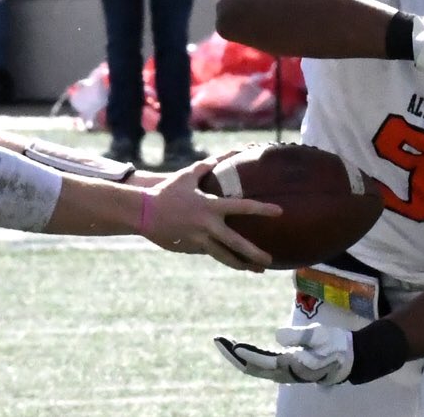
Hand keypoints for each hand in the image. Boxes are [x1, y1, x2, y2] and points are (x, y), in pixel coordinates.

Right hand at [143, 159, 281, 271]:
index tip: (280, 212)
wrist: (143, 211)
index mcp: (210, 206)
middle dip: (255, 254)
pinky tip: (235, 263)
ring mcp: (198, 240)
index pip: (242, 207)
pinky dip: (223, 257)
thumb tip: (227, 153)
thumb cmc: (167, 191)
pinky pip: (210, 253)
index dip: (262, 209)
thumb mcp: (188, 175)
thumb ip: (210, 164)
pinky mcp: (190, 249)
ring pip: (225, 257)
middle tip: (271, 261)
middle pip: (236, 243)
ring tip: (256, 270)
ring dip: (242, 264)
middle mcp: (207, 225)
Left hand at [214, 324, 353, 383]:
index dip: (248, 354)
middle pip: (253, 367)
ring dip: (237, 356)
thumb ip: (299, 336)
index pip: (265, 362)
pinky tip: (238, 348)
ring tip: (223, 342)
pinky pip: (261, 365)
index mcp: (295, 366)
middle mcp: (286, 373)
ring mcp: (284, 373)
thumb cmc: (335, 344)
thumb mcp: (320, 335)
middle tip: (218, 340)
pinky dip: (247, 356)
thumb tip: (276, 336)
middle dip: (234, 355)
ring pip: (254, 368)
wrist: (348, 359)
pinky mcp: (285, 369)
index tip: (234, 345)